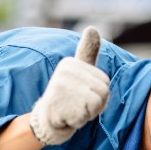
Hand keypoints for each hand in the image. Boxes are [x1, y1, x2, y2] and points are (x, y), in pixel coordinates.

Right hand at [29, 27, 109, 145]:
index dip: (97, 96)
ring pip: (98, 103)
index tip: (80, 96)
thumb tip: (92, 27)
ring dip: (89, 113)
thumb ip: (87, 52)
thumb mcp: (78, 72)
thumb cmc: (67, 97)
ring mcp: (63, 87)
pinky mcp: (62, 104)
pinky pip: (89, 114)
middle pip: (104, 92)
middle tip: (76, 106)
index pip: (105, 82)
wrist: (45, 121)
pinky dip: (81, 121)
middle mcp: (65, 72)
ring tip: (73, 111)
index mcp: (70, 63)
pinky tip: (68, 117)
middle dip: (95, 105)